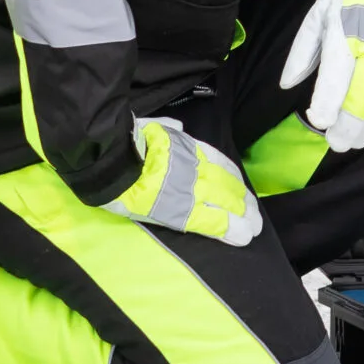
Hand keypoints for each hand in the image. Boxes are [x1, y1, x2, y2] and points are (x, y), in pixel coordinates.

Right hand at [99, 117, 263, 244]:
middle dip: (242, 201)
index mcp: (187, 148)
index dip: (233, 177)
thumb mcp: (149, 127)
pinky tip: (241, 237)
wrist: (109, 163)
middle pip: (228, 184)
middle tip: (254, 214)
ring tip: (253, 227)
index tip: (241, 188)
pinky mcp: (182, 211)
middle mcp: (196, 167)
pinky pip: (212, 221)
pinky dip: (230, 230)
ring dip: (243, 216)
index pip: (220, 163)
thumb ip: (165, 128)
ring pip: (227, 203)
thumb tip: (176, 126)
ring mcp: (191, 189)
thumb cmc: (124, 144)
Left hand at [279, 0, 363, 151]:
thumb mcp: (316, 16)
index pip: (337, 70)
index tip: (320, 122)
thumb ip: (301, 51)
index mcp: (345, 30)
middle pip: (362, 92)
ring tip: (351, 143)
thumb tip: (288, 84)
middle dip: (346, 123)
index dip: (329, 99)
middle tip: (335, 143)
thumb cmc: (344, 0)